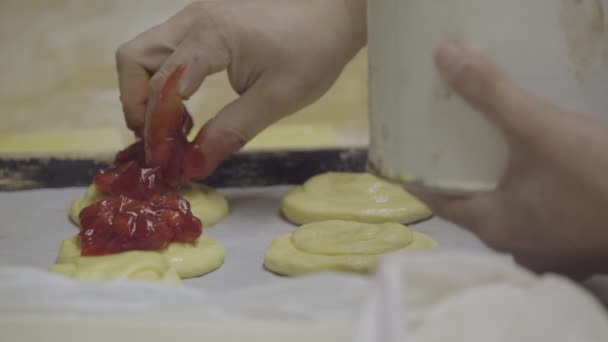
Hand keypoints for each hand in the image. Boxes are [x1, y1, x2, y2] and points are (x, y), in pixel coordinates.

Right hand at [116, 0, 365, 177]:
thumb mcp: (277, 98)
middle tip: (159, 139)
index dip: (157, 129)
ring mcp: (196, 16)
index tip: (165, 161)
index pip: (161, 86)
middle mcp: (192, 19)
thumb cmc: (314, 49)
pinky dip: (164, 80)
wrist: (335, 12)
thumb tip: (195, 164)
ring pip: (145, 53)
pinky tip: (189, 104)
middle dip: (136, 104)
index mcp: (209, 36)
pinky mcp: (204, 22)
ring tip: (174, 126)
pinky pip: (166, 50)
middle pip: (134, 59)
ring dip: (148, 92)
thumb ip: (232, 130)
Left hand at [415, 41, 607, 278]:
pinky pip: (534, 212)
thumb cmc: (597, 178)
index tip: (399, 153)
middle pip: (467, 204)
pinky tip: (529, 165)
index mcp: (492, 225)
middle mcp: (512, 242)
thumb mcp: (539, 130)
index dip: (414, 175)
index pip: (435, 200)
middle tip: (442, 140)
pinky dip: (522, 189)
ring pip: (503, 209)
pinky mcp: (573, 240)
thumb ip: (492, 94)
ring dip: (490, 181)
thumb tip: (445, 56)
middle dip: (453, 174)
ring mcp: (546, 247)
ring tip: (482, 147)